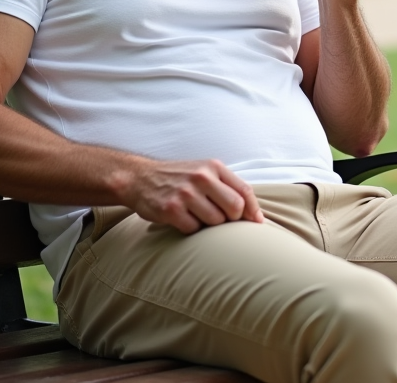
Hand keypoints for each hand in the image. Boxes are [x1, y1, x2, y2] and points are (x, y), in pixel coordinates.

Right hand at [122, 158, 263, 234]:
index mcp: (213, 167)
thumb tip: (255, 215)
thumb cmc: (179, 178)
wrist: (140, 178)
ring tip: (199, 216)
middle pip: (234, 208)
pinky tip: (184, 220)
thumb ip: (227, 186)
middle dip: (233, 219)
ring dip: (210, 225)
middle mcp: (201, 177)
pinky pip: (194, 229)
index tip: (256, 223)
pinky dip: (192, 229)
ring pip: (215, 221)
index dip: (253, 210)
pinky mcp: (171, 210)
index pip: (244, 191)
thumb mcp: (204, 171)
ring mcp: (185, 194)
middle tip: (222, 220)